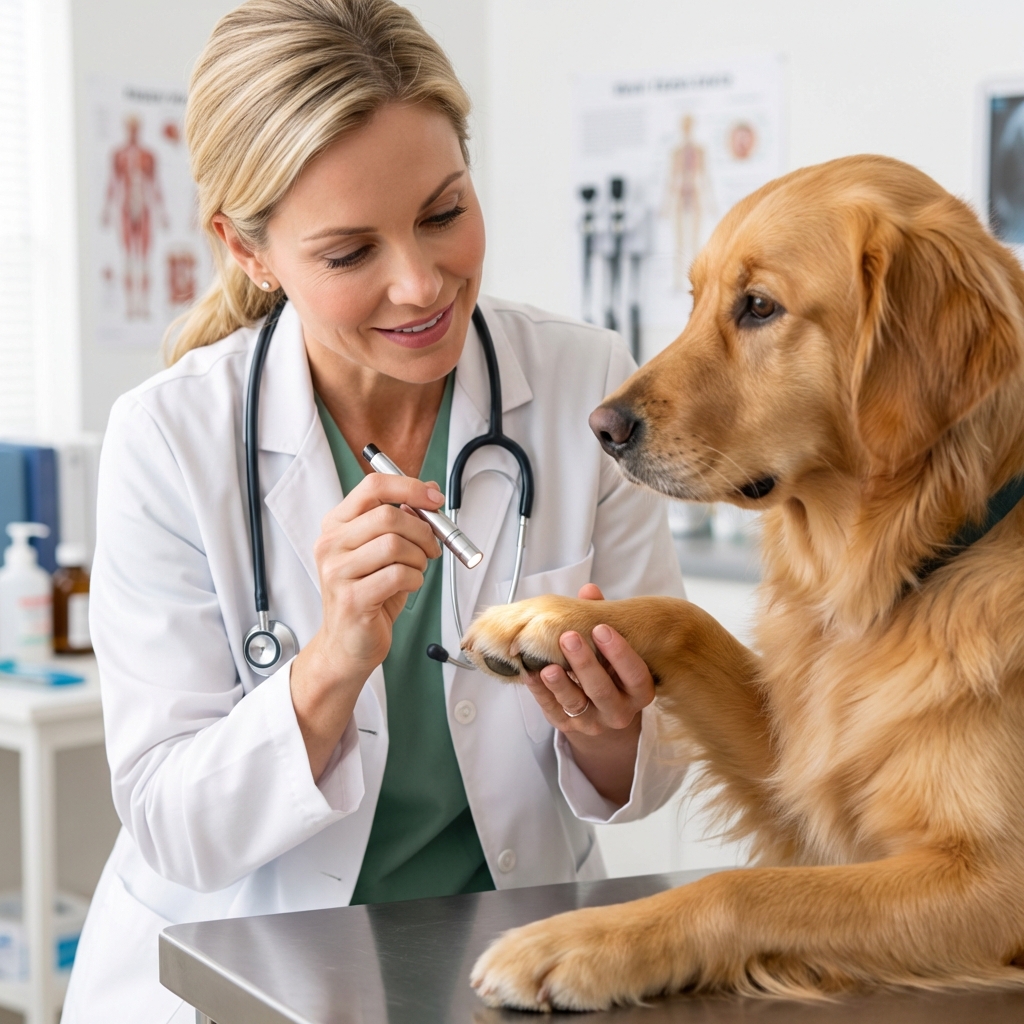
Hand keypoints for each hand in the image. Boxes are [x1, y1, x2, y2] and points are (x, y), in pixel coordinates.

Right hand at [291, 473, 442, 778]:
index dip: (409, 487)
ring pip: (395, 544)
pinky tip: (408, 586)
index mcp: (336, 525)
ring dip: (419, 558)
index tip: (434, 498)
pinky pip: (398, 575)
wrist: (348, 644)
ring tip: (416, 570)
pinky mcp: (352, 598)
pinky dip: (415, 579)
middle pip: (389, 515)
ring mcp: (337, 572)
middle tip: (431, 547)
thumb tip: (430, 495)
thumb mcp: (383, 552)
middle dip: (422, 531)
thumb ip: (401, 521)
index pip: (372, 487)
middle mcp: (330, 544)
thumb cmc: (368, 596)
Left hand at [521, 584, 653, 805]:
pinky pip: (552, 711)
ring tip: (548, 666)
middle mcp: (619, 711)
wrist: (600, 711)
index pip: (635, 675)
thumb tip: (589, 590)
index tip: (601, 628)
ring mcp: (593, 722)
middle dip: (585, 664)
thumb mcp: (611, 647)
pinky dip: (540, 693)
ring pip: (577, 705)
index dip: (620, 653)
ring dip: (561, 685)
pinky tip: (530, 674)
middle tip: (568, 638)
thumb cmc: (609, 669)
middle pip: (603, 691)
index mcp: (638, 690)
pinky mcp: (567, 727)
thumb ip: (601, 618)